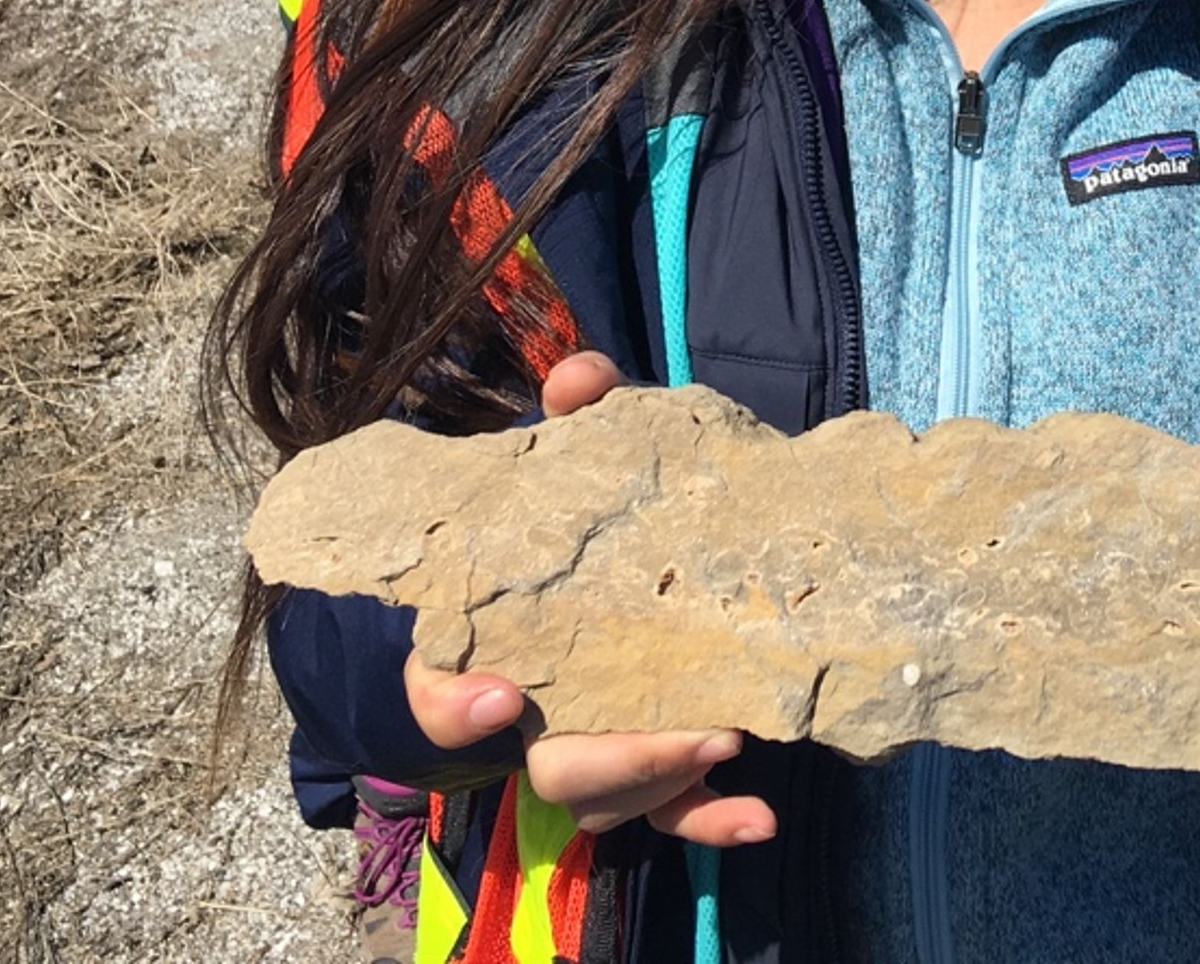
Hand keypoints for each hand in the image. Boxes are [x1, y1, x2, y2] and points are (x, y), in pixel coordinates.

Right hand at [400, 353, 776, 845]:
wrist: (615, 557)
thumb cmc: (578, 516)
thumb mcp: (576, 458)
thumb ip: (576, 416)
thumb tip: (581, 379)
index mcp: (486, 644)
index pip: (438, 695)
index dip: (456, 708)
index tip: (505, 697)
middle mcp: (533, 715)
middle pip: (551, 768)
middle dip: (619, 759)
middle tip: (696, 727)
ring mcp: (593, 746)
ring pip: (614, 798)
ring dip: (672, 780)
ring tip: (734, 737)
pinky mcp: (650, 767)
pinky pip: (671, 813)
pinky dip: (712, 820)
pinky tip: (761, 815)